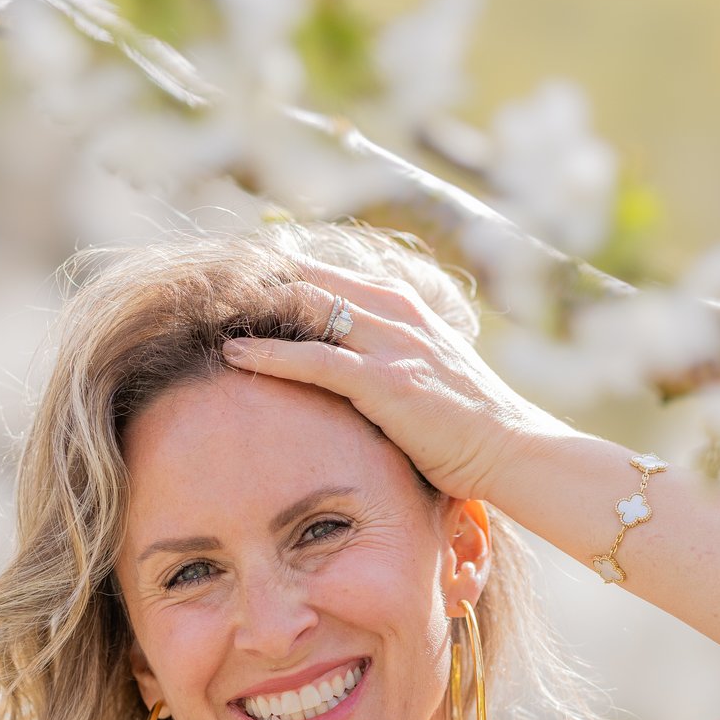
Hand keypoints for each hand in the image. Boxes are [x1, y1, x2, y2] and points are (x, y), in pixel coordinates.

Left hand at [218, 257, 573, 502]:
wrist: (512, 448)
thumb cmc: (470, 422)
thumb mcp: (428, 371)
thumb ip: (390, 354)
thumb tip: (350, 365)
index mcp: (403, 303)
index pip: (326, 271)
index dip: (278, 273)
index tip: (236, 283)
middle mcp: (395, 311)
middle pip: (308, 277)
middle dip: (254, 283)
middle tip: (207, 293)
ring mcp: (390, 343)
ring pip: (306, 307)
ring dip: (254, 309)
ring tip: (208, 315)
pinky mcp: (384, 381)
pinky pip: (313, 359)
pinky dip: (268, 354)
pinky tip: (233, 354)